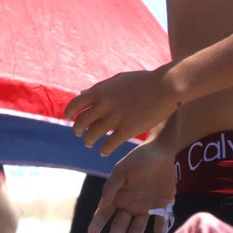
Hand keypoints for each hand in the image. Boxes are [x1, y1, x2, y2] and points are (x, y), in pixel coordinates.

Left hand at [65, 65, 179, 155]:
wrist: (165, 87)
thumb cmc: (142, 81)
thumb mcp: (116, 80)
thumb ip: (99, 88)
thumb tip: (83, 93)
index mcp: (99, 91)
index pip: (75, 104)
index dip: (68, 113)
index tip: (67, 118)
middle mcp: (103, 105)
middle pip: (81, 122)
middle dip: (77, 130)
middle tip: (79, 134)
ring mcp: (115, 118)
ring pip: (93, 135)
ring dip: (89, 141)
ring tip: (89, 143)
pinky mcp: (128, 130)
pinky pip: (109, 144)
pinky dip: (104, 149)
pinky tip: (103, 152)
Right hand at [88, 141, 174, 232]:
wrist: (161, 153)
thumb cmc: (138, 160)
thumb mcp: (121, 171)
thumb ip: (111, 188)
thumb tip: (101, 205)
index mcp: (116, 196)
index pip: (104, 214)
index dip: (97, 225)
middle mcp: (129, 205)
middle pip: (120, 224)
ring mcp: (146, 208)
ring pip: (138, 228)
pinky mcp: (163, 208)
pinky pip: (160, 223)